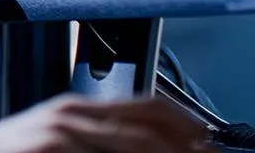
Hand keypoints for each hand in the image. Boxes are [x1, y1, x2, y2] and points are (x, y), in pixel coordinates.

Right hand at [0, 94, 212, 152]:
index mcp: (74, 108)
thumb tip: (131, 145)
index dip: (189, 126)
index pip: (150, 106)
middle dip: (185, 150)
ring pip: (135, 147)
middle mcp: (71, 118)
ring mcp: (59, 137)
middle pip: (153, 130)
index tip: (207, 143)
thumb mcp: (47, 142)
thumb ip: (88, 142)